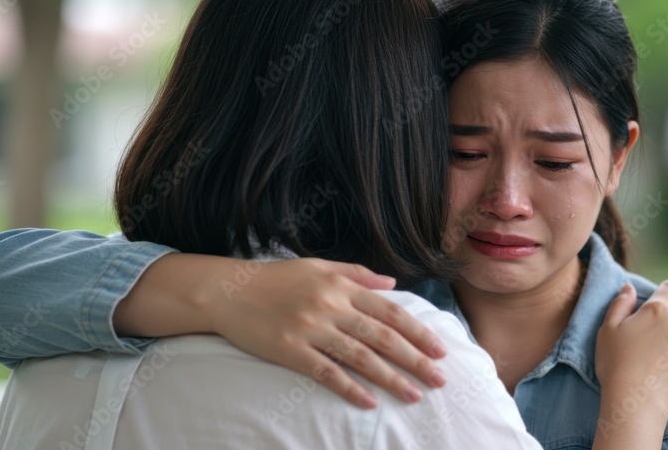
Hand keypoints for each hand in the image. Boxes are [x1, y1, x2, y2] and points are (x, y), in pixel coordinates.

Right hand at [208, 257, 447, 408]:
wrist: (228, 291)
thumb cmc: (275, 278)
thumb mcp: (318, 267)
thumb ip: (356, 274)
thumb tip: (392, 284)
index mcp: (339, 285)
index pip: (389, 310)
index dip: (417, 331)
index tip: (439, 349)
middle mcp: (329, 306)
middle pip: (381, 336)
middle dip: (414, 359)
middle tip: (439, 378)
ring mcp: (310, 329)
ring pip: (360, 357)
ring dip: (390, 378)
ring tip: (414, 395)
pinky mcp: (290, 350)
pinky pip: (326, 372)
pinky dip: (350, 387)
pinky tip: (370, 402)